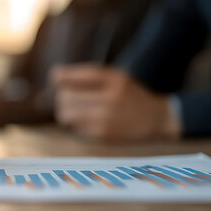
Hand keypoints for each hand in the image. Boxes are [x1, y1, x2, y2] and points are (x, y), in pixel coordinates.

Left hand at [51, 65, 180, 140]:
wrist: (156, 119)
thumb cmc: (129, 95)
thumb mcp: (115, 76)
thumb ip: (88, 76)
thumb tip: (54, 77)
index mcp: (112, 78)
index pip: (69, 76)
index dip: (57, 77)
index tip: (56, 79)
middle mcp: (109, 98)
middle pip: (64, 96)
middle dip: (62, 97)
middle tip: (69, 98)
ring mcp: (105, 118)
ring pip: (66, 114)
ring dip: (66, 112)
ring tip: (77, 110)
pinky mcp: (103, 134)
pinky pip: (75, 128)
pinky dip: (77, 124)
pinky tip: (89, 121)